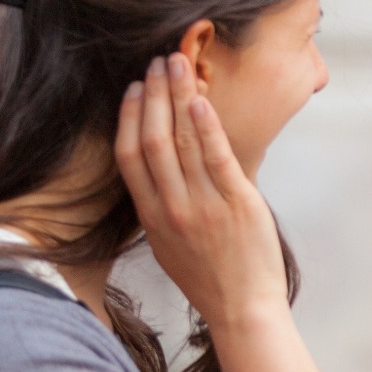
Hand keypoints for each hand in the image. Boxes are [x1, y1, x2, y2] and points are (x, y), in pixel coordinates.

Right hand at [114, 55, 288, 332]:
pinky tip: (200, 100)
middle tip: (156, 62)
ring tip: (177, 64)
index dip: (128, 117)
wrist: (243, 309)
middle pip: (152, 139)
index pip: (129, 156)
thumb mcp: (168, 245)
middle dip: (152, 95)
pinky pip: (217, 157)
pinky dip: (206, 126)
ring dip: (178, 96)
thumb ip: (159, 208)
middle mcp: (172, 208)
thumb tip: (156, 174)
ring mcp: (204, 205)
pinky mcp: (237, 204)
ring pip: (181, 140)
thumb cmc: (209, 278)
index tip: (132, 89)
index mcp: (151, 217)